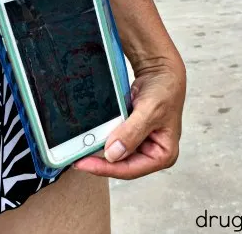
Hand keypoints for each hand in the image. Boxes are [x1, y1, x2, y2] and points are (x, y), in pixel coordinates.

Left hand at [74, 60, 185, 178]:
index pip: (131, 169)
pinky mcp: (131, 134)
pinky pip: (113, 140)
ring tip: (80, 149)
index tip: (84, 163)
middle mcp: (152, 153)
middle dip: (100, 161)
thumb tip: (113, 154)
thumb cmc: (164, 90)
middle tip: (77, 157)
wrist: (161, 71)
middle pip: (121, 164)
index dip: (106, 168)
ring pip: (115, 154)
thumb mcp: (150, 111)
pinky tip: (90, 136)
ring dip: (99, 151)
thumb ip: (132, 132)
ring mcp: (141, 144)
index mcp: (163, 154)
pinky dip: (102, 138)